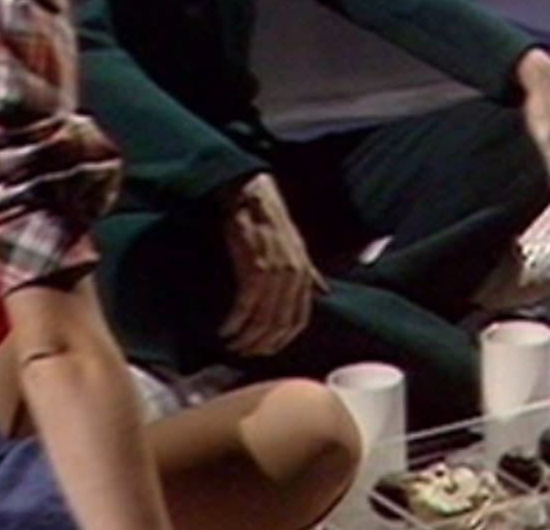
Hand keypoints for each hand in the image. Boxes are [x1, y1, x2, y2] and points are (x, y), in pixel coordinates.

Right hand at [218, 174, 326, 356]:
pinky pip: (245, 306)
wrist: (252, 196)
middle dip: (260, 344)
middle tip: (242, 354)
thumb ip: (310, 273)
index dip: (281, 341)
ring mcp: (276, 273)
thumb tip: (325, 291)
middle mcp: (294, 276)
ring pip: (262, 320)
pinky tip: (225, 330)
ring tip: (230, 344)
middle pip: (279, 325)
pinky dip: (234, 322)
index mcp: (305, 274)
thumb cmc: (271, 222)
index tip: (264, 351)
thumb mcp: (298, 249)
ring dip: (244, 338)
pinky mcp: (255, 269)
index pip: (299, 321)